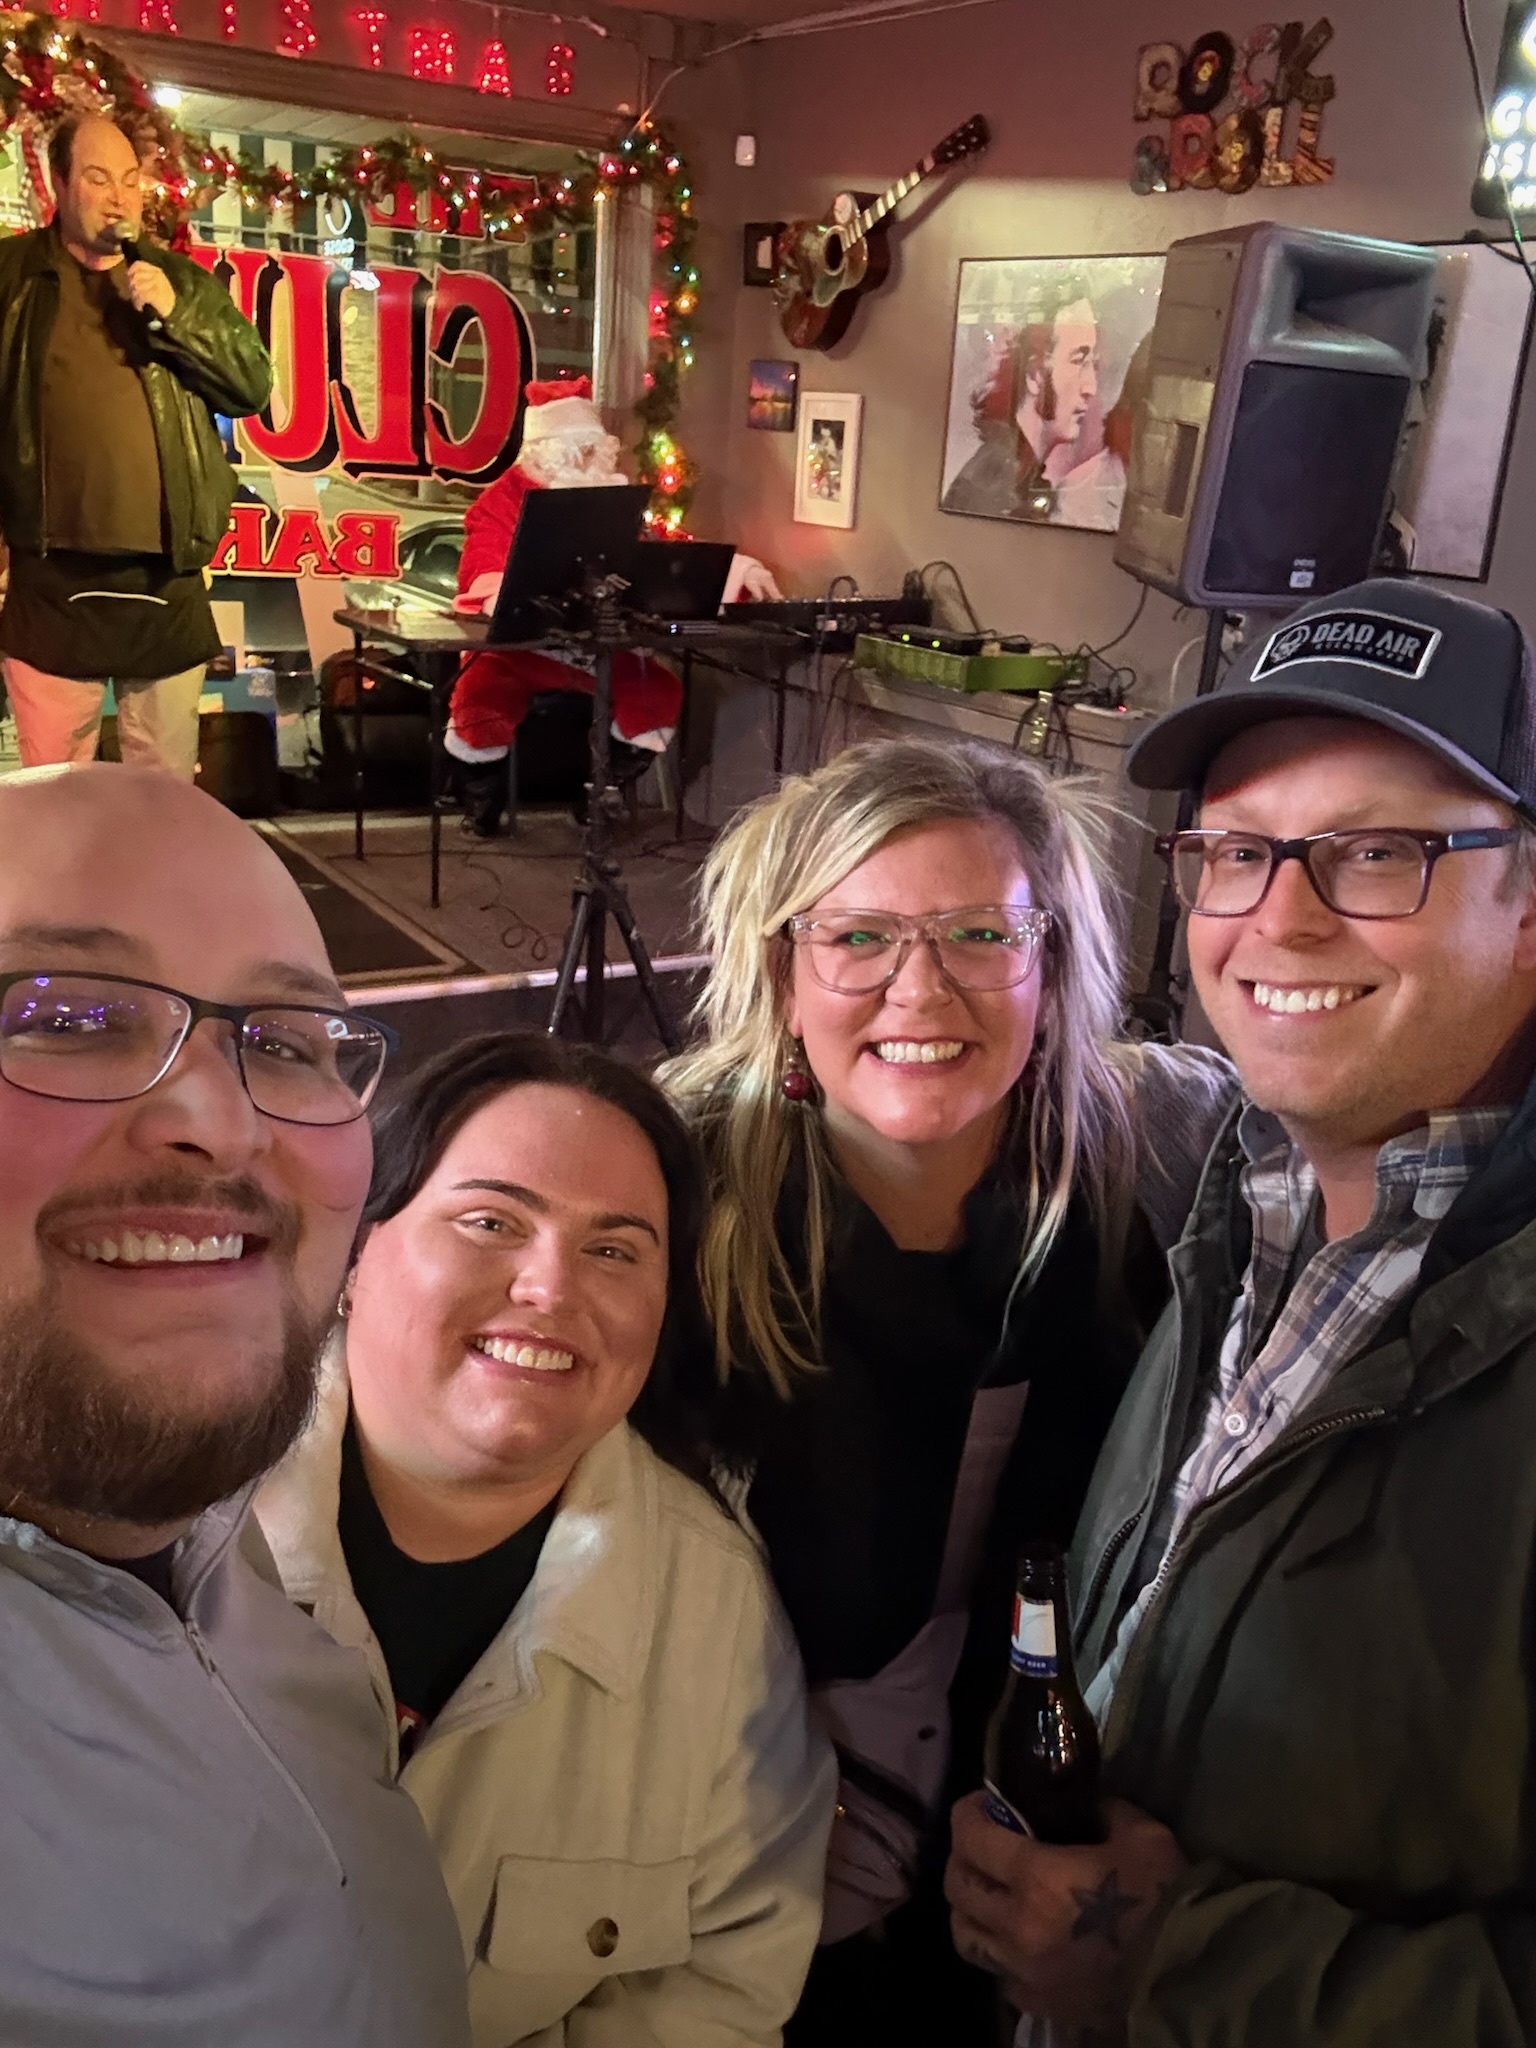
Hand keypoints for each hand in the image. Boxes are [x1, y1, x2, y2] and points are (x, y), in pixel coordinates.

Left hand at [125, 262, 174, 320]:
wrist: (175, 312)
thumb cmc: (164, 299)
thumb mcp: (156, 284)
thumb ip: (146, 278)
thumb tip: (130, 277)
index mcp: (157, 271)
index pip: (139, 265)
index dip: (131, 270)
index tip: (128, 277)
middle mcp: (156, 275)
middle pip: (135, 277)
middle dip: (132, 287)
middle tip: (134, 296)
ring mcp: (156, 284)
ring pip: (136, 287)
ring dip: (135, 297)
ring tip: (138, 302)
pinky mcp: (154, 294)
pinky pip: (140, 296)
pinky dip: (138, 303)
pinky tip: (140, 307)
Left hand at [945, 1792, 1186, 2031]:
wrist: (1192, 1978)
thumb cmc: (1164, 1900)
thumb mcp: (1141, 1834)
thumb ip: (1103, 1811)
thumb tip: (1087, 1807)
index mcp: (1035, 1878)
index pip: (971, 1837)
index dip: (968, 1813)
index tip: (982, 1803)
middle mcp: (1015, 1926)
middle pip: (957, 1887)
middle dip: (962, 1857)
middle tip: (982, 1844)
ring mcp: (1022, 1972)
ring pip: (966, 1936)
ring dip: (970, 1909)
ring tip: (990, 1894)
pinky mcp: (1038, 2004)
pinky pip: (998, 1975)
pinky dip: (999, 1953)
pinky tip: (1020, 1941)